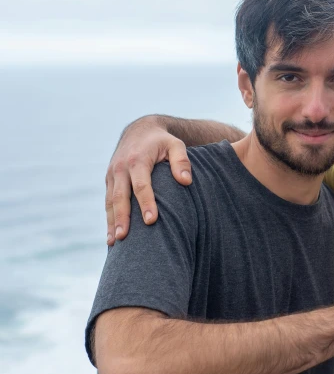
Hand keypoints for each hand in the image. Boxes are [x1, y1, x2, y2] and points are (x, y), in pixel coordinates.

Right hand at [105, 117, 192, 244]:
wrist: (140, 130)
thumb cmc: (162, 141)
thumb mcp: (176, 144)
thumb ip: (182, 161)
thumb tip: (186, 182)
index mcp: (137, 159)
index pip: (141, 185)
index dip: (146, 203)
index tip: (151, 221)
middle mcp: (120, 168)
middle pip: (120, 196)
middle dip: (122, 218)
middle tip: (124, 237)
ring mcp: (112, 175)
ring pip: (110, 202)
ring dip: (111, 222)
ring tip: (115, 243)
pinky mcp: (109, 181)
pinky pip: (108, 202)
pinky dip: (109, 219)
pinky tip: (111, 237)